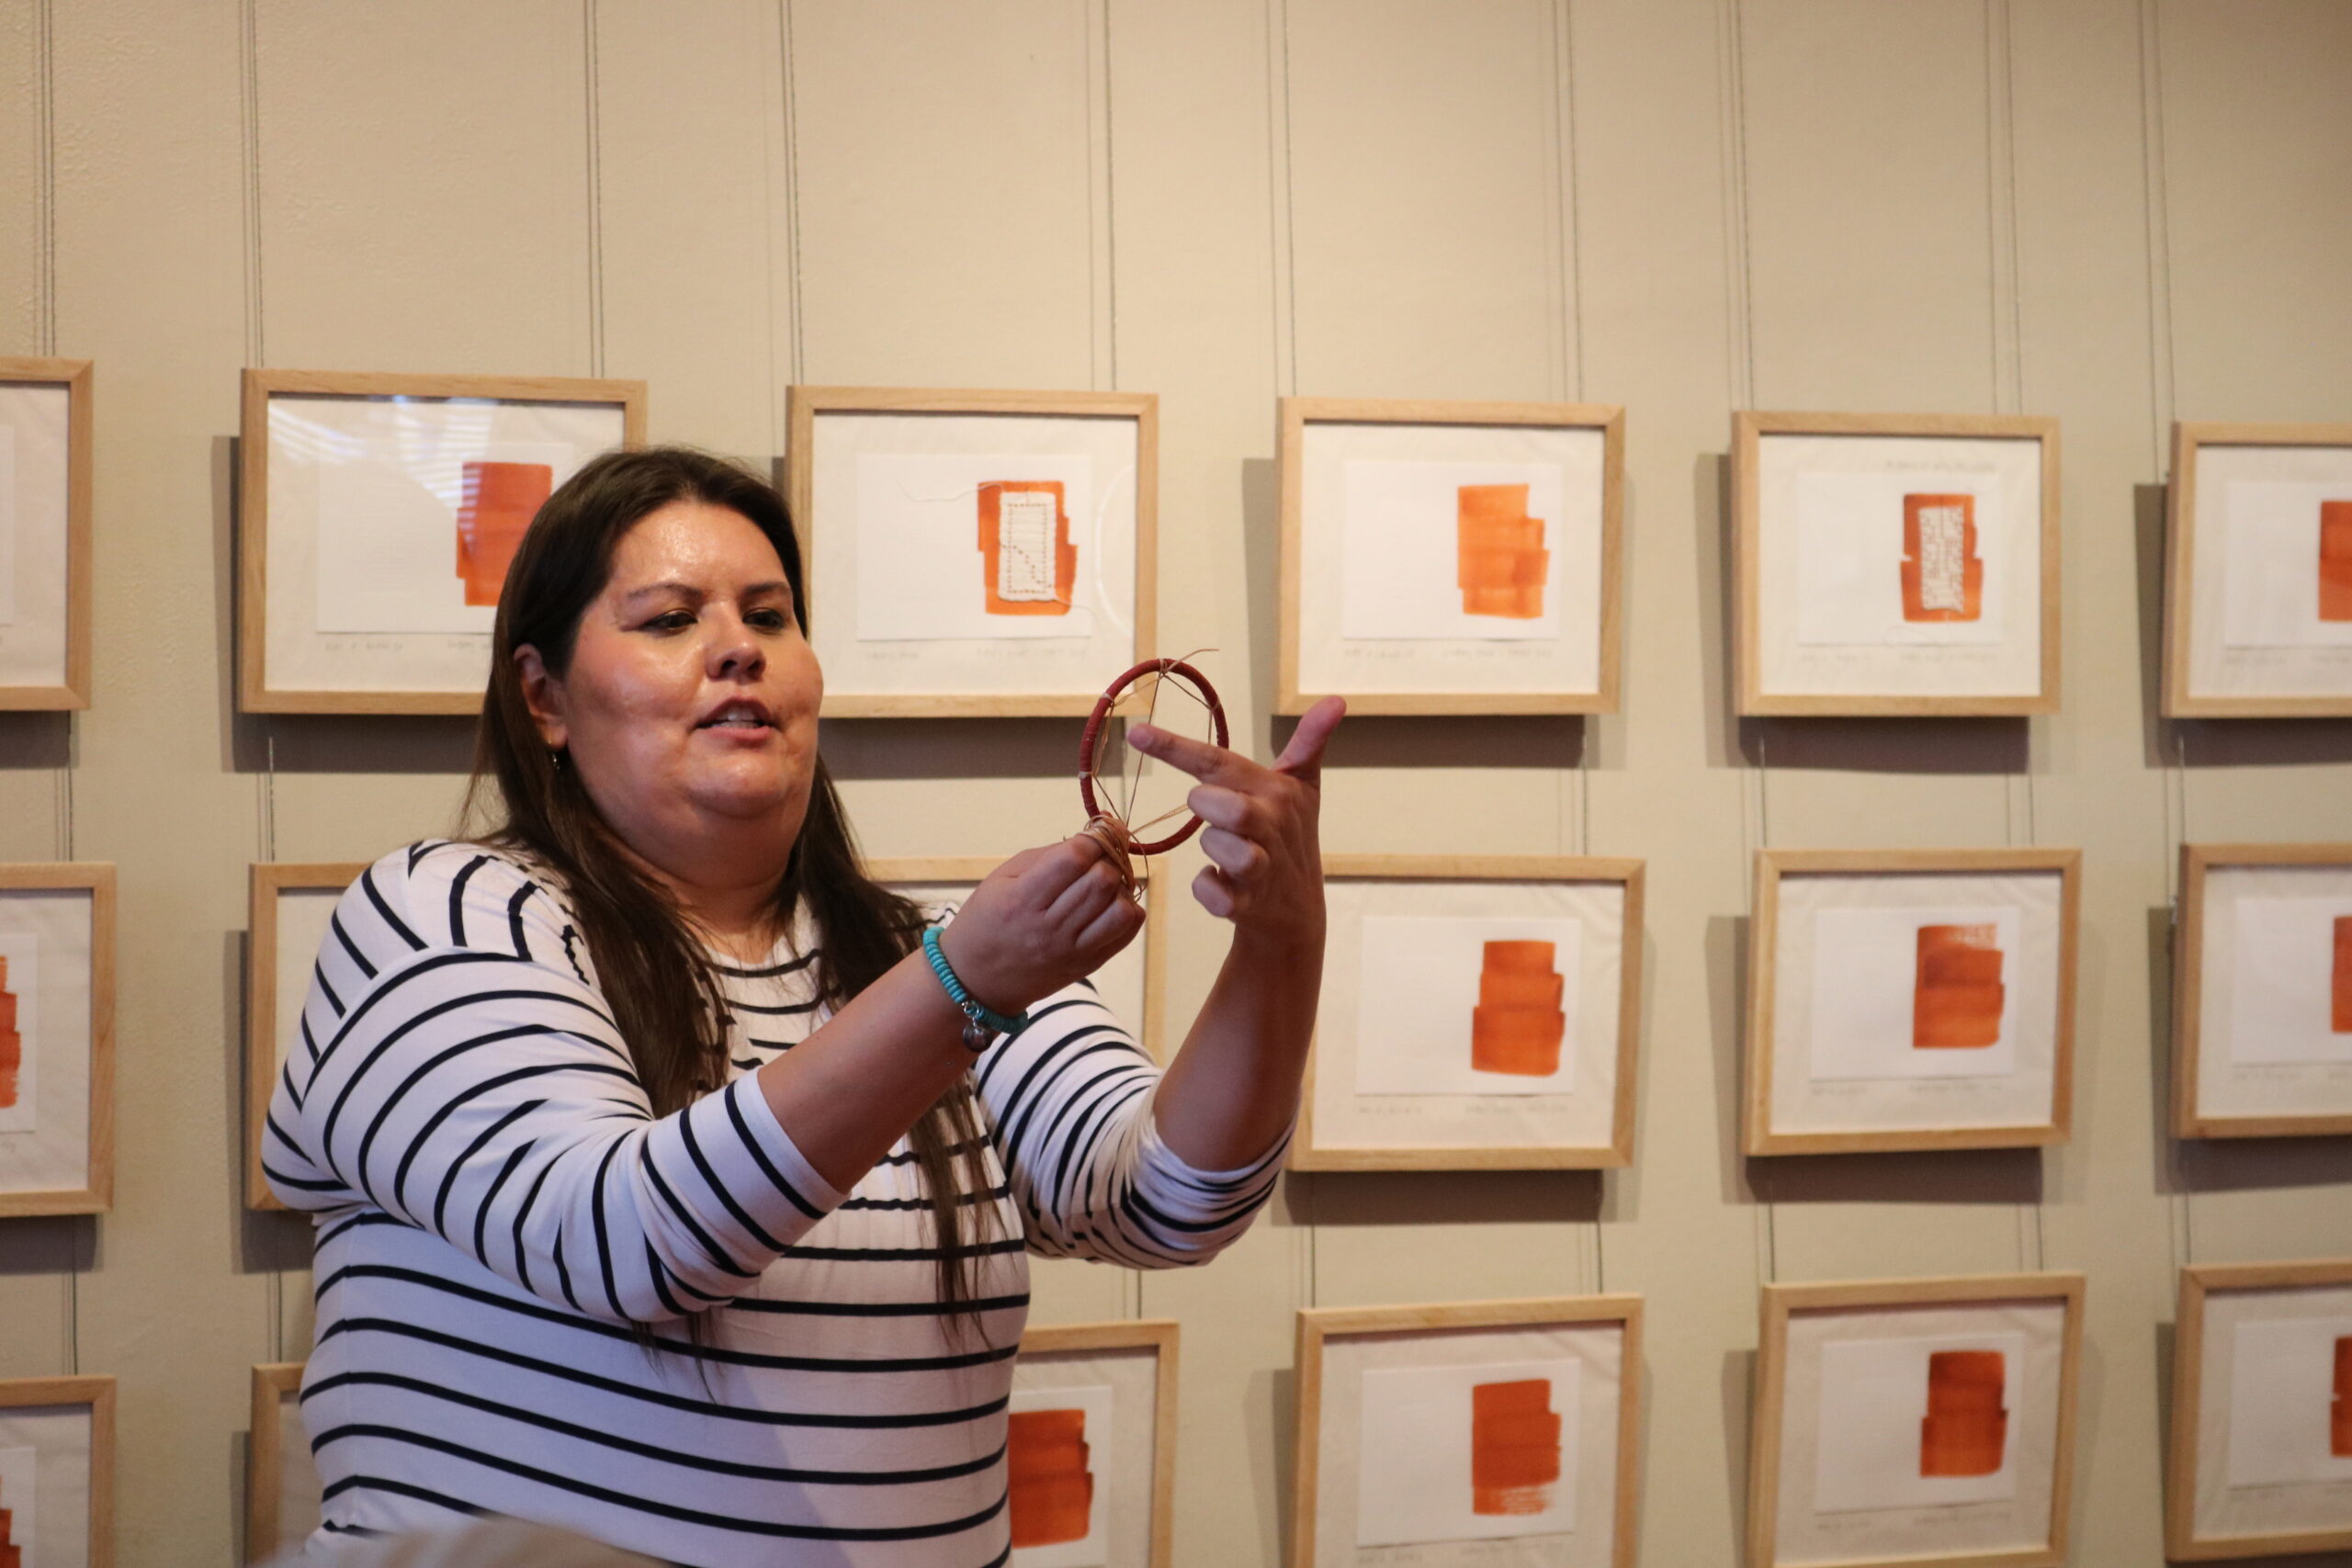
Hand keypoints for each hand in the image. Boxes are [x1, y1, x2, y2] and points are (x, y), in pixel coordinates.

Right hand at [934, 833, 1145, 1015]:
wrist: (977, 979)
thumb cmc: (987, 921)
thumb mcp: (1002, 879)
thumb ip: (1047, 856)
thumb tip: (1092, 839)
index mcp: (1022, 899)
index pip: (1074, 859)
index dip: (1093, 839)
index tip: (1096, 834)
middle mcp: (1050, 928)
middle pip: (1102, 880)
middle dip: (1107, 859)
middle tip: (1099, 857)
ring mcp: (1072, 950)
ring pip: (1121, 908)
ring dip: (1120, 887)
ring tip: (1104, 883)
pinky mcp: (1087, 965)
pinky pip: (1126, 932)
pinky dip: (1127, 911)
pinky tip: (1110, 904)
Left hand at [1127, 696, 1342, 942]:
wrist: (1297, 909)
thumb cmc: (1290, 835)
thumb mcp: (1302, 787)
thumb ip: (1309, 741)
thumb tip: (1337, 700)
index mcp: (1276, 791)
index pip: (1219, 761)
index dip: (1175, 746)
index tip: (1136, 733)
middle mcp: (1271, 825)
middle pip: (1225, 806)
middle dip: (1205, 804)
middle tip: (1209, 810)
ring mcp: (1261, 868)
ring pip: (1222, 849)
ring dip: (1211, 847)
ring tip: (1222, 850)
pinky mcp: (1247, 905)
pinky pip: (1213, 893)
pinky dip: (1207, 888)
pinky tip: (1217, 880)